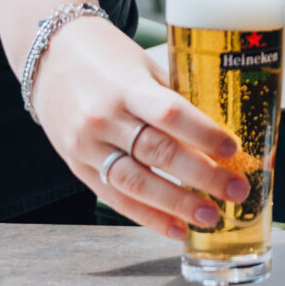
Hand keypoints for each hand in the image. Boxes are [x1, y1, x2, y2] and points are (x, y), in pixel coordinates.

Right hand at [29, 14, 252, 241]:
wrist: (48, 56)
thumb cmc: (105, 57)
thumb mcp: (141, 67)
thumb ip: (172, 98)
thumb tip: (218, 133)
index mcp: (126, 86)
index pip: (169, 113)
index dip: (203, 133)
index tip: (233, 149)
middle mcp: (103, 118)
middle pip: (158, 153)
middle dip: (202, 176)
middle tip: (236, 190)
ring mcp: (86, 146)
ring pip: (136, 183)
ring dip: (177, 204)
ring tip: (211, 217)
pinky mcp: (77, 167)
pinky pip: (115, 198)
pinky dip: (147, 216)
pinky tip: (176, 229)